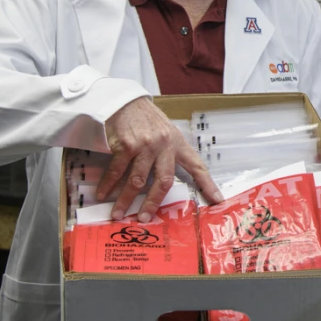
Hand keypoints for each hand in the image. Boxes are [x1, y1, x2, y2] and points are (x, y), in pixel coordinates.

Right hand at [98, 98, 222, 221]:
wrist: (125, 101)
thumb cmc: (146, 119)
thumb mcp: (166, 132)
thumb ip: (168, 152)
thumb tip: (165, 180)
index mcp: (178, 144)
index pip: (197, 166)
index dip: (208, 184)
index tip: (217, 200)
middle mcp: (164, 145)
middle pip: (164, 182)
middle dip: (153, 203)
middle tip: (144, 219)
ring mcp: (145, 145)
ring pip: (137, 181)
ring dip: (125, 200)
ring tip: (118, 213)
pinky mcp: (126, 145)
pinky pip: (117, 171)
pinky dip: (109, 185)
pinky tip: (103, 194)